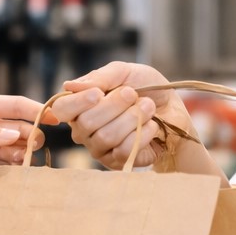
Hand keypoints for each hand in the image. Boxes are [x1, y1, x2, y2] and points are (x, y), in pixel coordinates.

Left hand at [0, 94, 53, 200]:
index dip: (35, 110)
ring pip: (11, 150)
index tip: (54, 118)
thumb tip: (15, 134)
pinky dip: (9, 171)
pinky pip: (0, 168)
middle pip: (17, 129)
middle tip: (33, 148)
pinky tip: (14, 176)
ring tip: (23, 164)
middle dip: (29, 137)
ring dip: (20, 156)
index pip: (13, 105)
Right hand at [50, 62, 191, 170]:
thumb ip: (99, 77)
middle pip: (86, 123)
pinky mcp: (119, 162)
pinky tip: (151, 125)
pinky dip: (142, 134)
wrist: (173, 108)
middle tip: (133, 94)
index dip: (78, 102)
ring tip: (148, 106)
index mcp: (80, 106)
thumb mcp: (124, 72)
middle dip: (114, 106)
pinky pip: (123, 151)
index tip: (98, 93)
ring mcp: (100, 148)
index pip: (62, 109)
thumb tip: (69, 86)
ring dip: (132, 118)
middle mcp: (84, 130)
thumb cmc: (146, 88)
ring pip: (105, 137)